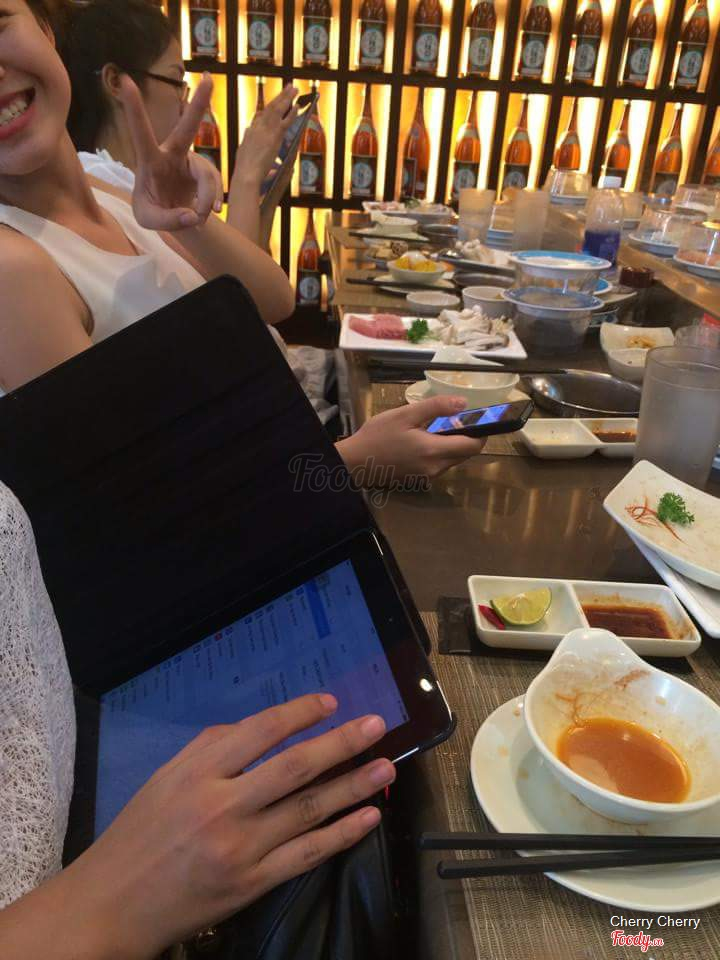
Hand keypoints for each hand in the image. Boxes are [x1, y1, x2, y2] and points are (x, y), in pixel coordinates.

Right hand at [63, 695, 393, 959]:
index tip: (332, 702)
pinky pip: (307, 855)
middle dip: (341, 743)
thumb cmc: (141, 831)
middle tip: (377, 725)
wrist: (114, 903)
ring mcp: (241, 848)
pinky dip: (342, 834)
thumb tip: (266, 728)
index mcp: (199, 772)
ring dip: (353, 786)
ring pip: (309, 810)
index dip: (301, 713)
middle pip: (294, 768)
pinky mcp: (252, 884)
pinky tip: (368, 817)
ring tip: (386, 767)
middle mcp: (223, 806)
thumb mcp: (167, 776)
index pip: (261, 732)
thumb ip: (213, 747)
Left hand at [119, 73, 221, 230]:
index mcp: (150, 161)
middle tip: (207, 78)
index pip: (140, 133)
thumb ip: (167, 220)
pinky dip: (212, 204)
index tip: (125, 81)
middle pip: (188, 128)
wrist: (172, 214)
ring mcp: (192, 162)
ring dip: (205, 201)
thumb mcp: (149, 220)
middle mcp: (173, 155)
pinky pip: (216, 188)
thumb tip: (193, 216)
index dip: (134, 109)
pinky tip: (210, 213)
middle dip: (199, 104)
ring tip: (199, 218)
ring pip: (208, 177)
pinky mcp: (206, 173)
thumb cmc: (153, 209)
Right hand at [234, 84, 298, 188]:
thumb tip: (248, 134)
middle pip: (270, 107)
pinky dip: (291, 112)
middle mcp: (257, 127)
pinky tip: (297, 105)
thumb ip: (247, 141)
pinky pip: (285, 121)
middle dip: (280, 96)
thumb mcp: (243, 152)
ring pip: (278, 109)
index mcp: (250, 132)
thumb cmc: (244, 170)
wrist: (246, 174)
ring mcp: (266, 130)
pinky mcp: (274, 136)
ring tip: (294, 88)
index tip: (276, 102)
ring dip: (287, 97)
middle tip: (288, 87)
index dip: (270, 108)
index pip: (261, 116)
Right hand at [337, 395, 486, 483]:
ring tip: (438, 427)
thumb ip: (436, 407)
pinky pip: (440, 465)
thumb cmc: (378, 436)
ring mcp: (428, 476)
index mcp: (434, 451)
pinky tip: (425, 440)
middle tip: (457, 419)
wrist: (355, 462)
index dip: (481, 433)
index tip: (480, 419)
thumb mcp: (405, 414)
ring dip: (453, 445)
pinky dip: (441, 452)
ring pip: (453, 460)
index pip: (473, 446)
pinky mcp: (420, 479)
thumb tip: (463, 403)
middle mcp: (436, 467)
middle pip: (465, 454)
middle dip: (467, 438)